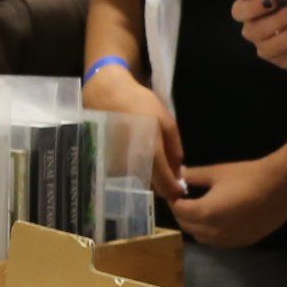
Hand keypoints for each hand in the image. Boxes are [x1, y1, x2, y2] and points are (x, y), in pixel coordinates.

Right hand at [86, 62, 188, 205]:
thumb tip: (178, 172)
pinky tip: (133, 150)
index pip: (165, 184)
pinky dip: (133, 166)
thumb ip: (175, 148)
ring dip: (146, 173)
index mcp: (150, 154)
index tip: (180, 192)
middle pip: (152, 184)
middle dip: (161, 182)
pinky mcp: (106, 162)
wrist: (107, 94)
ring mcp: (117, 165)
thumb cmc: (140, 104)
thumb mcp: (167, 121)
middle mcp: (133, 164)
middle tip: (167, 171)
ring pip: (138, 178)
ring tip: (147, 154)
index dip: (174, 191)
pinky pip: (125, 171)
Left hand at [171, 152, 286, 249]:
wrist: (281, 186)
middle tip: (185, 200)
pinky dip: (212, 233)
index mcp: (203, 213)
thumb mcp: (216, 172)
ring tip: (201, 210)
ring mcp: (228, 241)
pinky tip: (220, 219)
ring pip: (202, 237)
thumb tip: (178, 174)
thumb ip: (193, 175)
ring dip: (196, 225)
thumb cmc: (247, 176)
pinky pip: (218, 242)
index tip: (175, 192)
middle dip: (183, 214)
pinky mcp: (242, 244)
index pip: (178, 211)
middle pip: (187, 226)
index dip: (174, 201)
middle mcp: (212, 233)